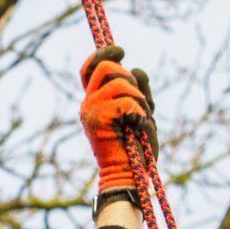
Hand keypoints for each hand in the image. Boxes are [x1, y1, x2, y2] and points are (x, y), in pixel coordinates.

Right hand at [78, 44, 156, 193]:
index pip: (90, 67)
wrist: (128, 177)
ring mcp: (91, 111)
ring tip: (140, 121)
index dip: (105, 53)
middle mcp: (88, 104)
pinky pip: (126, 101)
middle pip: (106, 66)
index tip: (122, 51)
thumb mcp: (141, 113)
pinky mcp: (98, 119)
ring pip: (120, 81)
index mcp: (94, 102)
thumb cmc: (136, 152)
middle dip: (130, 79)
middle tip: (139, 103)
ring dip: (139, 99)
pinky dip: (139, 113)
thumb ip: (139, 91)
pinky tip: (138, 127)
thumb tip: (137, 69)